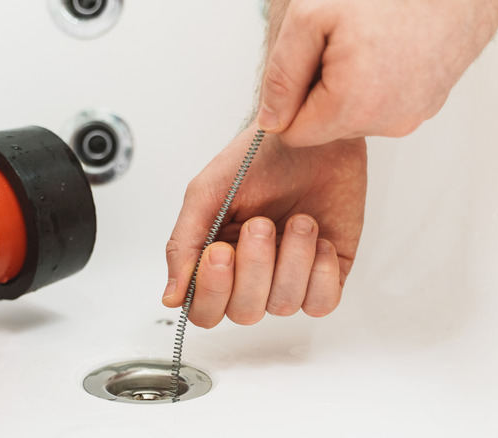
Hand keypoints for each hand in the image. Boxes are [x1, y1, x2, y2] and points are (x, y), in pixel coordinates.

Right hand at [163, 127, 366, 327]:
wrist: (310, 134)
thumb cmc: (257, 157)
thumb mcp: (205, 194)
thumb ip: (183, 245)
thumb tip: (171, 297)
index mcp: (215, 260)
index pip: (204, 309)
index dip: (212, 291)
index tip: (220, 251)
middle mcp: (250, 274)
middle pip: (243, 313)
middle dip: (254, 268)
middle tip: (261, 224)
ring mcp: (289, 276)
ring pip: (283, 305)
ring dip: (292, 259)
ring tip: (298, 220)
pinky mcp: (325, 272)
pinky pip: (322, 303)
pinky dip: (319, 272)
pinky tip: (317, 238)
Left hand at [257, 0, 497, 145]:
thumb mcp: (311, 19)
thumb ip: (282, 75)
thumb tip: (270, 119)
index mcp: (353, 106)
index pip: (292, 135)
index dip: (288, 100)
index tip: (305, 65)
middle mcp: (386, 122)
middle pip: (323, 128)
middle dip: (318, 93)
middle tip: (337, 48)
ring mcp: (409, 117)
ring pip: (351, 118)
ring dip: (345, 88)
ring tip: (365, 46)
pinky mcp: (425, 107)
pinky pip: (380, 108)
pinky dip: (374, 85)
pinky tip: (385, 52)